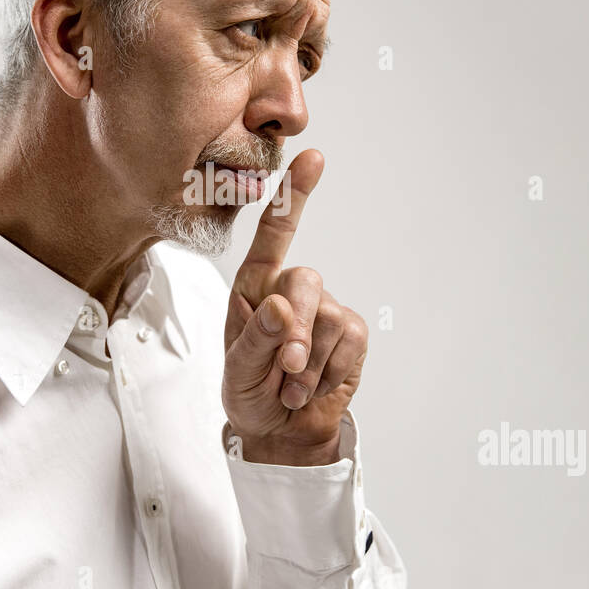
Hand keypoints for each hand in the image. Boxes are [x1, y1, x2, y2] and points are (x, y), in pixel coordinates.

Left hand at [222, 149, 368, 465]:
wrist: (282, 431)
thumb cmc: (250, 394)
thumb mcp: (238, 373)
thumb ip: (254, 340)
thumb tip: (279, 306)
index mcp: (254, 287)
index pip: (274, 234)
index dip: (294, 195)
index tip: (312, 157)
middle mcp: (290, 290)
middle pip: (305, 280)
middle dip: (294, 331)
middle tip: (282, 371)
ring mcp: (324, 308)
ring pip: (328, 318)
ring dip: (308, 365)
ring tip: (290, 387)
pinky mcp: (350, 334)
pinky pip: (348, 343)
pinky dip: (329, 373)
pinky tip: (313, 386)